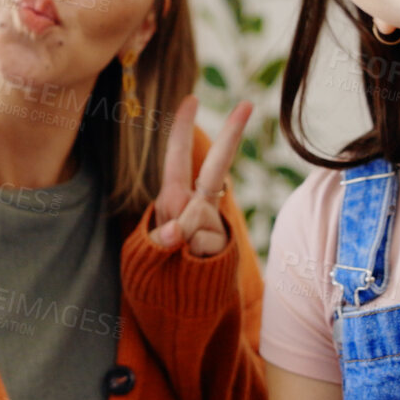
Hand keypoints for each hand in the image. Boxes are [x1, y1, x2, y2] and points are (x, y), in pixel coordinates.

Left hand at [149, 94, 251, 256]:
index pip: (177, 157)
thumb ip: (163, 238)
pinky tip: (195, 263)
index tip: (191, 98)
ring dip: (184, 239)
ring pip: (199, 218)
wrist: (183, 301)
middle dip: (231, 135)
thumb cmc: (162, 268)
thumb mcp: (152, 249)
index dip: (182, 128)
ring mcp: (211, 222)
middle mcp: (195, 204)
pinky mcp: (221, 242)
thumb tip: (180, 232)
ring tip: (183, 254)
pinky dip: (194, 256)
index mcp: (173, 197)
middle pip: (217, 166)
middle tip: (248, 103)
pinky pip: (203, 244)